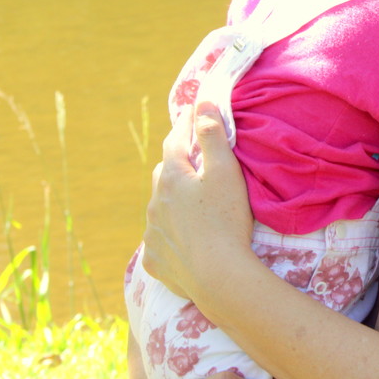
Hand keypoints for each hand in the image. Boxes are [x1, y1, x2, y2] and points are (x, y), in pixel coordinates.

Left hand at [140, 100, 253, 302]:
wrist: (218, 276)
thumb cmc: (226, 219)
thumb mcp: (225, 171)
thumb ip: (213, 135)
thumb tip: (202, 102)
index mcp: (172, 178)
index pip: (175, 142)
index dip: (184, 125)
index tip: (192, 112)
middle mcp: (155, 204)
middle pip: (164, 174)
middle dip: (176, 164)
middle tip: (193, 160)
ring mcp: (152, 234)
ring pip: (160, 208)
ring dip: (172, 201)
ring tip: (191, 203)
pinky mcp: (155, 261)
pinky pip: (160, 240)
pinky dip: (170, 234)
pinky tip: (183, 239)